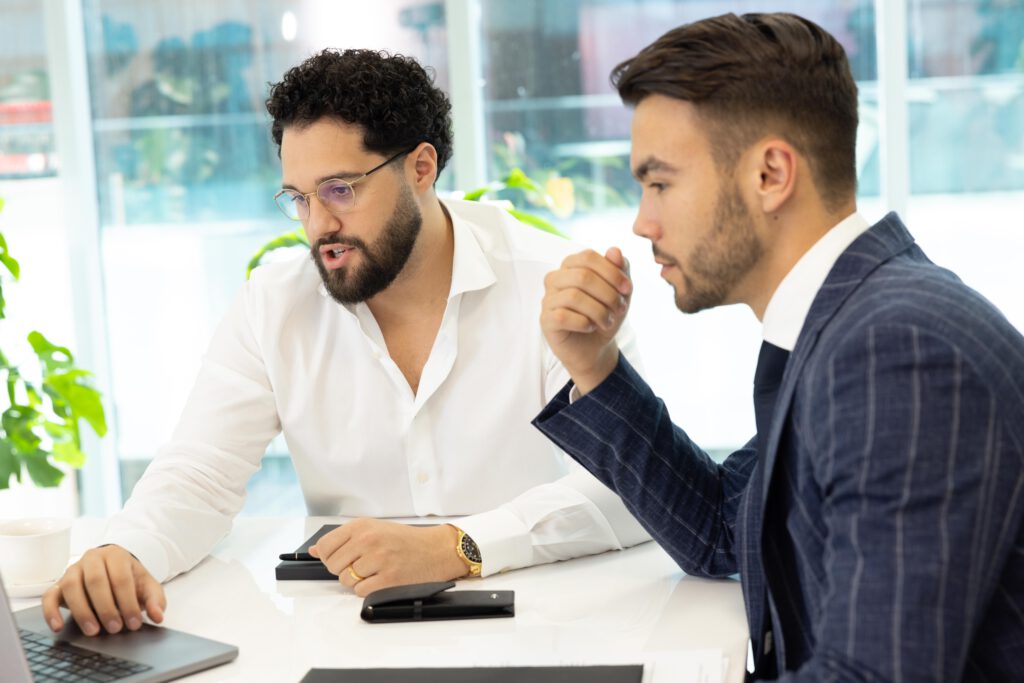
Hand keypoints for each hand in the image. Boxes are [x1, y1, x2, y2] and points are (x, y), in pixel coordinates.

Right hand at [41, 545, 165, 636]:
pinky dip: (51, 612)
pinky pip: (49, 596)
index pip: (121, 578)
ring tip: (93, 631)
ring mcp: (73, 570)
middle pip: (96, 581)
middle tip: (115, 628)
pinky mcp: (58, 584)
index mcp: (116, 555)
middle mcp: (92, 558)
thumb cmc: (130, 579)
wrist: (114, 570)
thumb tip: (158, 616)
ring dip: (82, 611)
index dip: (128, 602)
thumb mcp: (147, 586)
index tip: (133, 623)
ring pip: (72, 587)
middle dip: (106, 608)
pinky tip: (58, 626)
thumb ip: (155, 599)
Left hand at [309, 519, 467, 596]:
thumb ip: (343, 539)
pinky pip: (361, 591)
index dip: (329, 557)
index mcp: (361, 526)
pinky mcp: (388, 578)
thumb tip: (314, 550)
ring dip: (357, 581)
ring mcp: (378, 559)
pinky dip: (368, 590)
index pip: (324, 547)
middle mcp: (368, 540)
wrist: (435, 549)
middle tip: (363, 565)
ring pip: (346, 580)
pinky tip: (381, 579)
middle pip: (333, 566)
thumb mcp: (373, 529)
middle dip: (344, 569)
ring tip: (375, 571)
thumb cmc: (405, 540)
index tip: (340, 558)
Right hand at [541, 247, 631, 394]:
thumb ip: (619, 269)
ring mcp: (548, 299)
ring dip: (599, 311)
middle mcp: (555, 278)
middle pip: (582, 276)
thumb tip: (614, 250)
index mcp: (571, 265)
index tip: (627, 289)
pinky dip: (584, 323)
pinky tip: (590, 327)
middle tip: (620, 309)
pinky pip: (563, 316)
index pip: (588, 257)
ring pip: (574, 297)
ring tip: (608, 321)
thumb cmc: (605, 313)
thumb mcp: (619, 291)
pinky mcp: (546, 320)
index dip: (611, 272)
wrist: (596, 346)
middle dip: (608, 294)